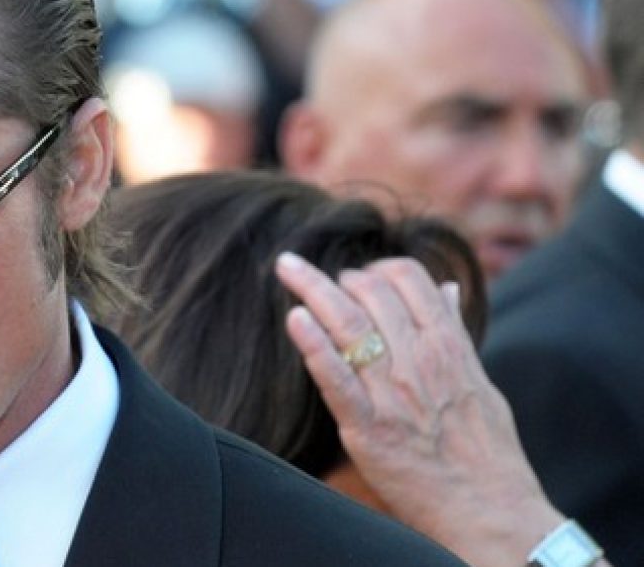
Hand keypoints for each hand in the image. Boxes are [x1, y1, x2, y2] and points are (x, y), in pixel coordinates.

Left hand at [274, 252, 566, 566]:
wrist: (491, 512)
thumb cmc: (489, 452)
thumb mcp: (481, 382)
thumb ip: (456, 334)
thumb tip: (447, 289)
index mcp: (448, 346)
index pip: (408, 278)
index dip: (377, 268)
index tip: (360, 275)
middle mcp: (419, 361)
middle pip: (370, 293)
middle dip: (337, 277)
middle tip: (318, 280)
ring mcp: (392, 393)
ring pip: (347, 324)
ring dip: (312, 288)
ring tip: (289, 270)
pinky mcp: (368, 427)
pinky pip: (335, 378)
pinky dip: (313, 345)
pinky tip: (294, 319)